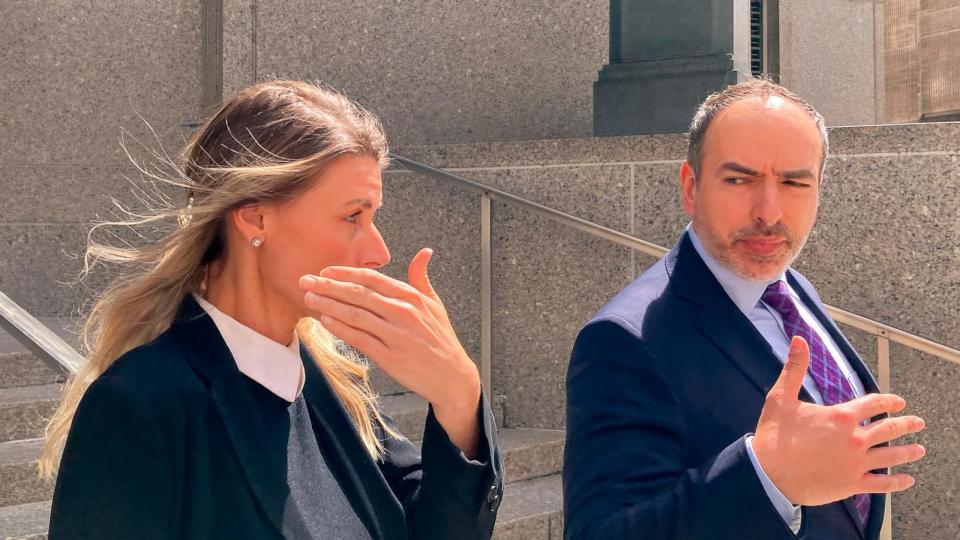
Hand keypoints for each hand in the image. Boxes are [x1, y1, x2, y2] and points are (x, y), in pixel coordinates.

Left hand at [299, 248, 481, 457]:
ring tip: (309, 299)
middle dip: (329, 286)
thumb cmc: (441, 339)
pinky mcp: (390, 357)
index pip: (373, 280)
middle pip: (359, 295)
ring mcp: (396, 336)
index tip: (325, 271)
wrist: (452, 377)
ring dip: (328, 306)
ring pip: (355, 315)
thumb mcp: (436, 304)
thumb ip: (422, 278)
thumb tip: (424, 252)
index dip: (346, 274)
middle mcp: (403, 313)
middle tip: (306, 281)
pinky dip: (341, 329)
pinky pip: (360, 339)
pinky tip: (325, 321)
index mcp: (412, 297)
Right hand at [752, 336, 925, 505]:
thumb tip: (799, 340)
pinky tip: (907, 479)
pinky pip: (882, 484)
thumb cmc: (773, 435)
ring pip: (891, 456)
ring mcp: (855, 463)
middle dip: (906, 424)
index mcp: (841, 416)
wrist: (767, 473)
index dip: (889, 401)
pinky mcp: (852, 484)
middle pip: (888, 429)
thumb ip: (794, 368)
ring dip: (908, 451)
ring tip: (919, 449)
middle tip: (918, 423)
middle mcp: (854, 439)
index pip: (874, 404)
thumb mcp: (781, 397)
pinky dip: (897, 482)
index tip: (899, 402)